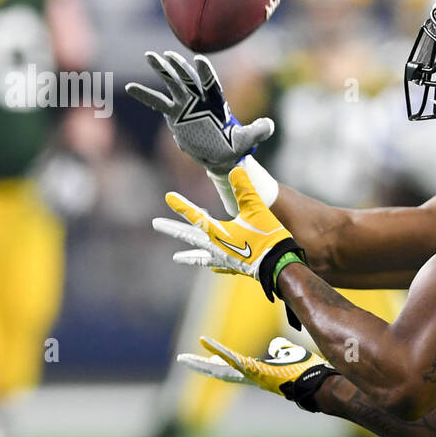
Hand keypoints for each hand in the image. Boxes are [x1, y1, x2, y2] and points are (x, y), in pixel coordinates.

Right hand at [125, 50, 273, 174]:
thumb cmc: (234, 145)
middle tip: (167, 54)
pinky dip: (145, 95)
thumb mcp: (248, 139)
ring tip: (150, 56)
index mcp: (217, 101)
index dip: (206, 72)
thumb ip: (259, 130)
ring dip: (162, 71)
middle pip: (189, 79)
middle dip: (179, 67)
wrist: (219, 155)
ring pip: (172, 84)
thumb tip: (270, 125)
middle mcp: (201, 99)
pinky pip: (158, 102)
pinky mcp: (174, 114)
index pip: (211, 83)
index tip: (199, 60)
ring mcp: (186, 105)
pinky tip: (130, 87)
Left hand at [153, 167, 305, 301]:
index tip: (168, 197)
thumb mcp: (257, 210)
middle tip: (155, 224)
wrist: (280, 266)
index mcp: (218, 233)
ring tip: (176, 257)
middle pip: (190, 236)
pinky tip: (211, 267)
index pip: (196, 216)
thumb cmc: (268, 237)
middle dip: (172, 229)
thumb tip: (236, 169)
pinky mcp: (235, 267)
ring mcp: (224, 260)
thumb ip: (245, 190)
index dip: (182, 206)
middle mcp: (216, 248)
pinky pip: (218, 266)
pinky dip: (211, 264)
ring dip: (188, 255)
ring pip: (200, 257)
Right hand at [178, 336, 337, 409]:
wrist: (315, 383)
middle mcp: (252, 377)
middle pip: (220, 371)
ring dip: (204, 363)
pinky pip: (234, 361)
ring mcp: (252, 376)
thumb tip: (275, 346)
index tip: (205, 352)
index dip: (218, 359)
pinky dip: (220, 353)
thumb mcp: (290, 356)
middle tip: (182, 360)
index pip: (232, 365)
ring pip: (223, 368)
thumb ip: (281, 350)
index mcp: (258, 373)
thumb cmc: (306, 371)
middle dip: (201, 366)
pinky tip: (208, 346)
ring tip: (186, 358)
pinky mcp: (255, 372)